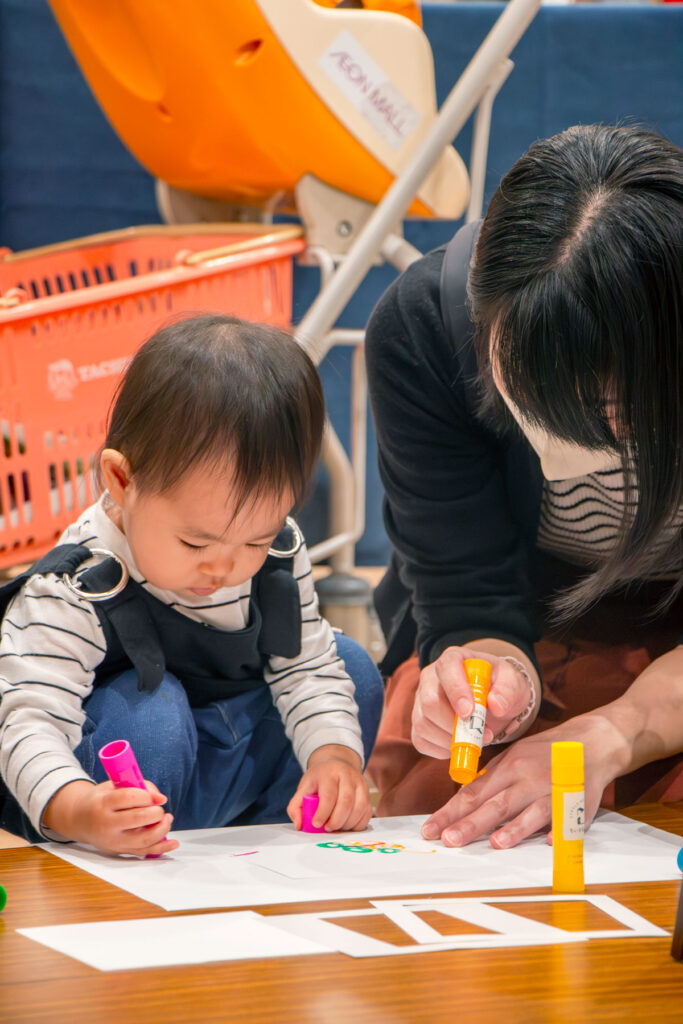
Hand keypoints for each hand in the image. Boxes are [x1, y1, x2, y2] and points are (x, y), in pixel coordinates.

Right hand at [42, 779, 178, 855]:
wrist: (79, 820)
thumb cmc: (100, 799)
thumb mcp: (112, 786)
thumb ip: (138, 786)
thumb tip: (161, 799)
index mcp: (103, 803)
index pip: (129, 798)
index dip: (145, 796)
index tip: (150, 796)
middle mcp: (107, 824)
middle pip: (137, 819)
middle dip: (156, 813)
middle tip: (159, 809)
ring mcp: (113, 841)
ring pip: (143, 840)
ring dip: (162, 829)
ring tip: (167, 819)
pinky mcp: (119, 851)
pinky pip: (143, 852)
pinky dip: (161, 848)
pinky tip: (173, 843)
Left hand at [287, 745, 370, 832]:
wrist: (336, 764)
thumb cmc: (320, 779)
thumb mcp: (304, 787)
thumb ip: (296, 806)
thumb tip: (299, 824)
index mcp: (329, 773)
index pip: (329, 794)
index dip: (323, 812)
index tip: (317, 824)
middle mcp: (347, 776)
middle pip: (346, 802)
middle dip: (336, 820)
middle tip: (328, 828)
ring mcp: (360, 784)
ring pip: (359, 808)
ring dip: (347, 823)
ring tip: (336, 827)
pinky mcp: (367, 793)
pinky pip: (367, 812)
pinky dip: (358, 824)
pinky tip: (347, 826)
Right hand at [412, 645, 532, 758]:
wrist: (493, 700)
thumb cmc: (499, 687)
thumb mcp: (513, 682)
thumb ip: (508, 690)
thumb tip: (496, 706)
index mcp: (454, 659)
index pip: (446, 668)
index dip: (455, 690)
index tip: (470, 712)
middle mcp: (431, 677)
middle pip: (430, 701)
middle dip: (454, 725)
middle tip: (483, 735)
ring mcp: (421, 700)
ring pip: (423, 724)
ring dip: (451, 740)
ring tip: (476, 741)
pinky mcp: (418, 723)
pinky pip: (421, 741)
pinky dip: (442, 749)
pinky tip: (460, 744)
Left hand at [420, 712, 623, 848]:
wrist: (592, 740)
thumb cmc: (547, 752)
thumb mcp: (514, 757)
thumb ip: (492, 778)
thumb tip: (464, 799)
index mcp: (508, 767)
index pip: (473, 792)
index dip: (450, 812)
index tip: (430, 829)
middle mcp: (527, 777)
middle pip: (495, 804)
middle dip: (470, 824)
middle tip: (447, 840)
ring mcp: (553, 789)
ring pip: (530, 811)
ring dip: (514, 828)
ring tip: (495, 843)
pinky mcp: (578, 801)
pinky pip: (568, 818)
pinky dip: (560, 830)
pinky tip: (550, 842)